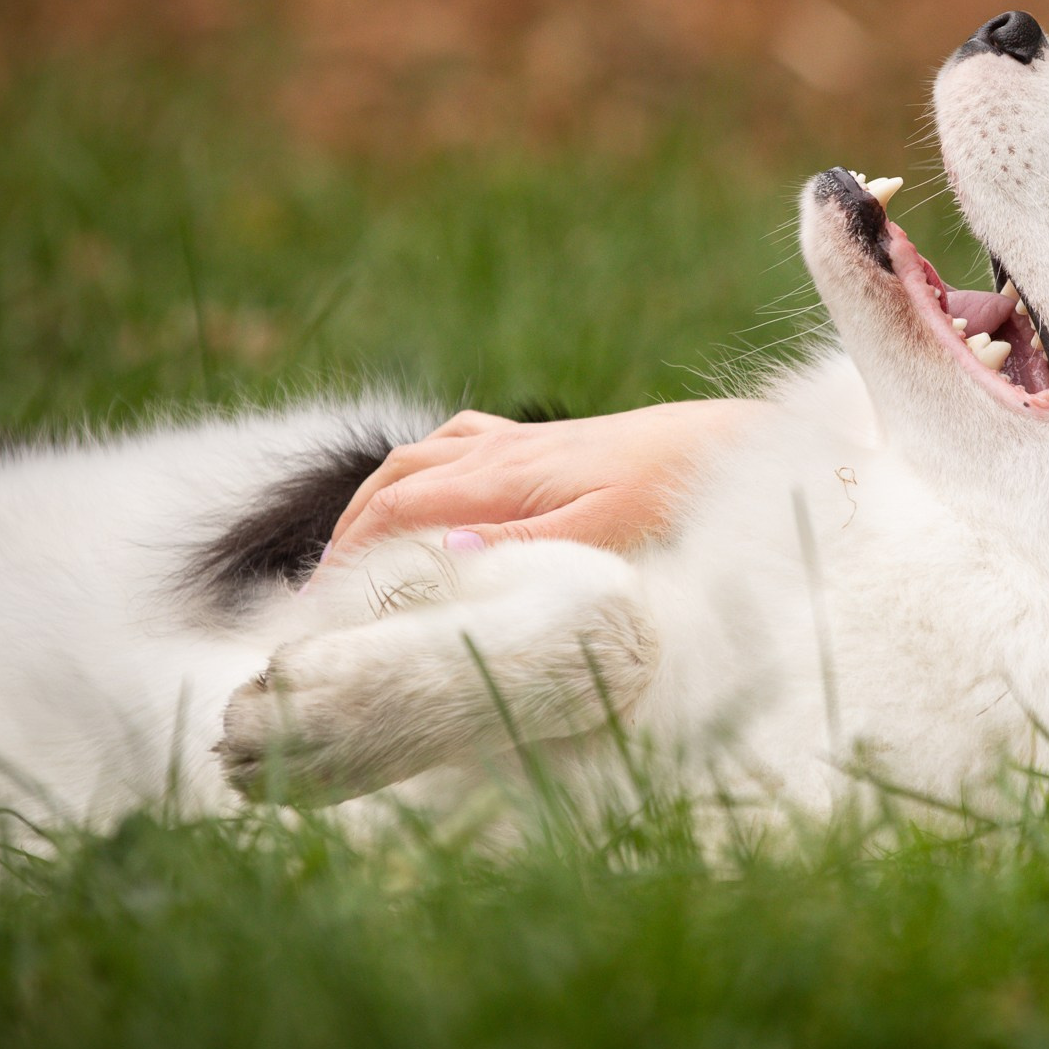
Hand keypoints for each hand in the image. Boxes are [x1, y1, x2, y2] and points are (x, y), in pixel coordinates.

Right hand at [317, 399, 761, 570]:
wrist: (729, 445)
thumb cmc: (673, 495)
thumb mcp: (601, 533)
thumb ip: (520, 546)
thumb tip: (441, 557)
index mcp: (503, 478)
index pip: (396, 513)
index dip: (348, 558)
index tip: (320, 608)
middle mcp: (502, 452)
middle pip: (395, 481)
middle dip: (349, 531)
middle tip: (322, 591)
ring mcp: (523, 442)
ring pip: (422, 456)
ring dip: (379, 497)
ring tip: (355, 546)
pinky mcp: (550, 441)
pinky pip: (464, 440)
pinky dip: (427, 463)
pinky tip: (431, 487)